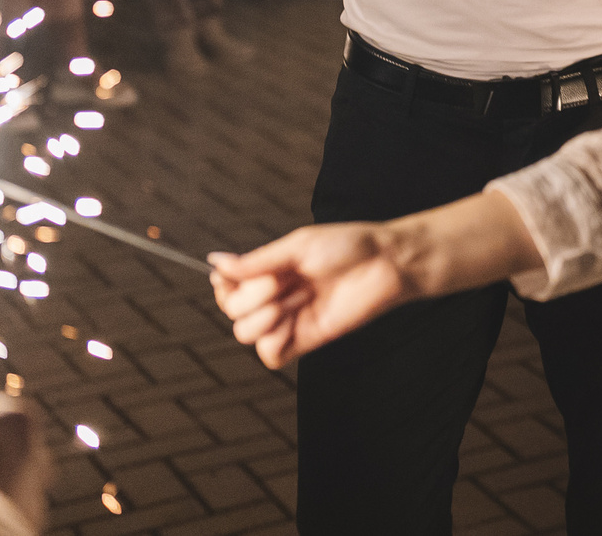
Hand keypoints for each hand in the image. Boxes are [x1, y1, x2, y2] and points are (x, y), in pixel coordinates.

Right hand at [211, 224, 410, 369]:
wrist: (386, 263)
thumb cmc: (348, 246)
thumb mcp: (297, 246)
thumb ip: (257, 262)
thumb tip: (215, 263)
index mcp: (272, 272)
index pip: (228, 289)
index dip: (223, 286)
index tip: (228, 276)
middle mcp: (277, 297)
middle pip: (234, 312)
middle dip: (251, 295)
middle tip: (281, 281)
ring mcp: (291, 320)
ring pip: (246, 334)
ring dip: (262, 316)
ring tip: (294, 298)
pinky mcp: (306, 339)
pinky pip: (271, 355)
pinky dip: (274, 340)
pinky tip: (294, 321)